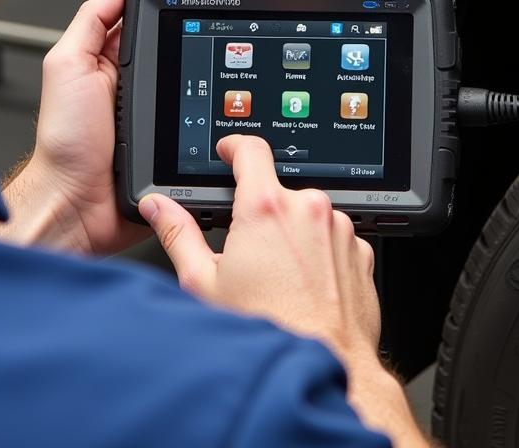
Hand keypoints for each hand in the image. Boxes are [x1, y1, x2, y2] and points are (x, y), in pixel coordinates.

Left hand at [0, 0, 278, 255]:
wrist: (77, 206)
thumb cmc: (66, 143)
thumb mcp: (67, 67)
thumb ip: (91, 23)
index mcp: (128, 56)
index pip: (177, 8)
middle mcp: (154, 81)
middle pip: (206, 36)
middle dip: (244, 11)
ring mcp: (175, 112)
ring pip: (221, 78)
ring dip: (249, 62)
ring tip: (276, 35)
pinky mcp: (189, 144)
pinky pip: (223, 121)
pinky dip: (246, 112)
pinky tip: (264, 100)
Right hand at [139, 136, 429, 447]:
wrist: (326, 370)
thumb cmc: (266, 331)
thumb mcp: (204, 283)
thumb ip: (178, 234)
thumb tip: (158, 208)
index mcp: (266, 208)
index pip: (251, 150)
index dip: (235, 147)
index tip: (229, 153)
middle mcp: (308, 210)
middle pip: (278, 191)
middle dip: (262, 214)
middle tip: (249, 252)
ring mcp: (339, 230)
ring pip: (307, 216)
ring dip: (293, 235)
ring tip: (280, 278)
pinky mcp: (361, 253)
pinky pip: (334, 239)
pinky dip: (320, 255)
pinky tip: (305, 287)